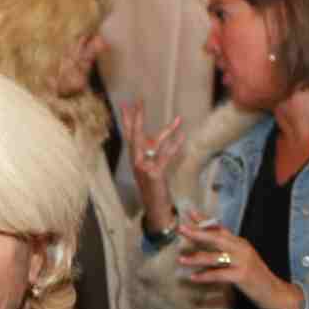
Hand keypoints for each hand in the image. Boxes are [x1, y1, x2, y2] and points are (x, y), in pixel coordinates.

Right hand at [121, 99, 184, 232]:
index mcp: (134, 158)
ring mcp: (144, 168)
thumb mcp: (150, 166)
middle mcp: (136, 161)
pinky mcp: (154, 174)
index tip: (126, 103)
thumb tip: (156, 136)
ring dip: (168, 132)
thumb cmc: (154, 186)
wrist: (154, 207)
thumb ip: (151, 152)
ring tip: (178, 120)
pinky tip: (183, 137)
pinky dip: (175, 146)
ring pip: (154, 145)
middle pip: (135, 135)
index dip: (127, 119)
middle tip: (139, 101)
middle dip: (137, 117)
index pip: (129, 134)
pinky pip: (166, 157)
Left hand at [174, 217, 301, 308]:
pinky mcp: (242, 276)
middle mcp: (241, 248)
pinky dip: (205, 276)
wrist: (275, 292)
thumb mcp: (242, 259)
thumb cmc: (255, 277)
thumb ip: (227, 251)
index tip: (189, 212)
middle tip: (181, 228)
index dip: (205, 220)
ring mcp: (242, 261)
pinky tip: (194, 278)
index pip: (220, 228)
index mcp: (240, 243)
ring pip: (215, 257)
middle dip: (197, 233)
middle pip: (216, 238)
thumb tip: (207, 245)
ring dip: (196, 258)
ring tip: (181, 259)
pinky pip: (219, 275)